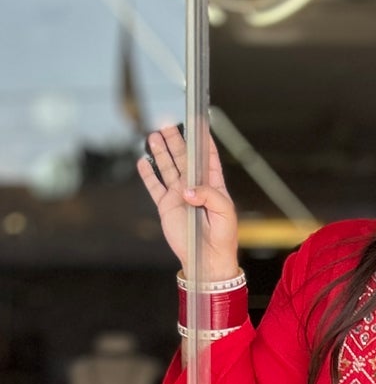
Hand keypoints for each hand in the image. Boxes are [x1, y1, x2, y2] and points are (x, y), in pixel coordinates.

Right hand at [136, 123, 240, 282]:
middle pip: (184, 158)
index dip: (203, 140)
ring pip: (168, 168)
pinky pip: (155, 186)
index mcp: (213, 185)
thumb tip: (187, 189)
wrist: (208, 260)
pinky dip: (148, 174)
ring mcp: (179, 195)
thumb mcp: (224, 213)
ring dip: (161, 152)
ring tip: (154, 136)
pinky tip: (144, 162)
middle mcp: (195, 187)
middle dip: (176, 141)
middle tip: (167, 124)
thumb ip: (209, 196)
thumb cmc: (222, 238)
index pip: (208, 157)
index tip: (198, 123)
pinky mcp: (166, 206)